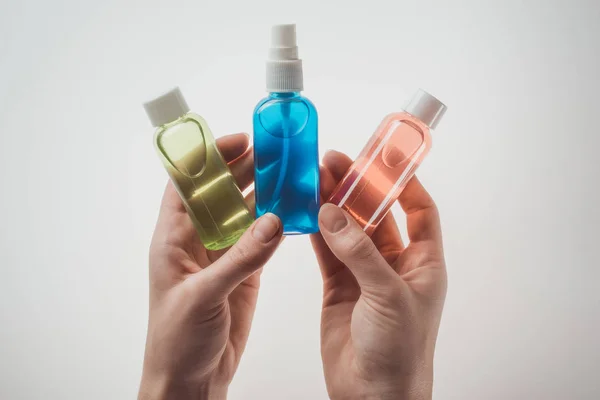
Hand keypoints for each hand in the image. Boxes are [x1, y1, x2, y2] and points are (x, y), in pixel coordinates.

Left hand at [139, 133, 282, 399]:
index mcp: (173, 239)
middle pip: (220, 192)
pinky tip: (290, 210)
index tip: (239, 141)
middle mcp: (197, 241)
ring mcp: (222, 255)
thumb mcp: (204, 295)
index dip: (209, 158)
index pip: (187, 184)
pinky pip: (260, 239)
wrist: (190, 379)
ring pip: (243, 213)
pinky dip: (275, 223)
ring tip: (287, 173)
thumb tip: (274, 221)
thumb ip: (241, 258)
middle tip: (273, 152)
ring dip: (262, 193)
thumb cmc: (176, 340)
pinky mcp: (242, 272)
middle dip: (243, 169)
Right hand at [311, 151, 446, 399]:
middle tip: (336, 163)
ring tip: (316, 178)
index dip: (405, 183)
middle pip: (377, 215)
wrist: (372, 396)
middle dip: (358, 189)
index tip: (386, 158)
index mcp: (423, 264)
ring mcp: (365, 275)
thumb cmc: (400, 352)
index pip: (420, 211)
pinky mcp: (339, 287)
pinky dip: (317, 232)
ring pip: (349, 230)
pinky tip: (306, 212)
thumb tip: (332, 213)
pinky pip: (328, 252)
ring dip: (334, 206)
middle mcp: (395, 265)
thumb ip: (359, 252)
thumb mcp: (388, 295)